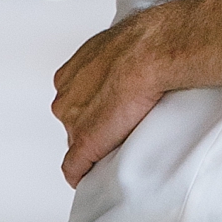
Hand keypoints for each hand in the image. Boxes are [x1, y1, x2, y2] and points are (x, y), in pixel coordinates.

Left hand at [52, 6, 172, 186]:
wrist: (155, 51)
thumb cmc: (150, 42)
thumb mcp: (126, 42)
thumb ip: (119, 56)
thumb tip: (140, 59)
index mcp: (71, 73)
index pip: (75, 100)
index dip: (93, 107)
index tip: (109, 110)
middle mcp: (66, 97)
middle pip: (74, 121)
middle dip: (92, 125)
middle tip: (119, 127)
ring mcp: (73, 122)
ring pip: (77, 142)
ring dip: (94, 146)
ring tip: (118, 145)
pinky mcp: (84, 144)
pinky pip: (74, 169)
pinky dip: (82, 176)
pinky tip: (91, 179)